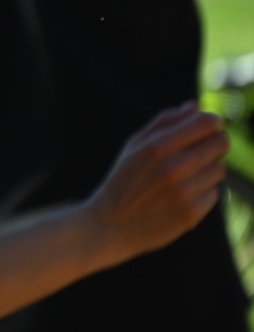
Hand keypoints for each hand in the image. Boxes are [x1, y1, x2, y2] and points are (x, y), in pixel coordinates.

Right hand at [85, 101, 226, 263]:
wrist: (110, 225)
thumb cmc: (123, 181)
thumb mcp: (133, 147)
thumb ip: (163, 123)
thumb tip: (193, 106)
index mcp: (157, 147)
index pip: (206, 123)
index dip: (212, 122)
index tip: (209, 127)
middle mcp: (173, 168)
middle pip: (221, 144)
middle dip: (213, 144)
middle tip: (199, 152)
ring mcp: (184, 192)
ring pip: (219, 169)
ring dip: (206, 171)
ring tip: (184, 178)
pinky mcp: (192, 214)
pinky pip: (214, 194)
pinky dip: (202, 193)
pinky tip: (181, 197)